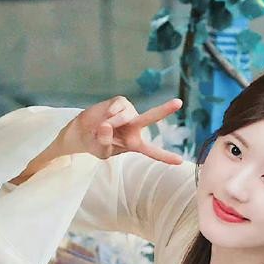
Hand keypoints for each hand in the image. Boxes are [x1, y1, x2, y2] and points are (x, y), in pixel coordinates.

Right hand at [70, 95, 184, 164]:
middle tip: (179, 102)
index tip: (180, 161)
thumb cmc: (96, 144)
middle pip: (150, 118)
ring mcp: (128, 113)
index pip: (152, 151)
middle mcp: (135, 127)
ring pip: (123, 116)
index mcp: (135, 144)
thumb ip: (106, 142)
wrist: (83, 131)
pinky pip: (116, 108)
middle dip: (164, 110)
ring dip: (111, 123)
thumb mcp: (101, 151)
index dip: (165, 156)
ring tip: (101, 128)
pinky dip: (107, 114)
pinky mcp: (120, 102)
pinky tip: (104, 116)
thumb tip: (107, 125)